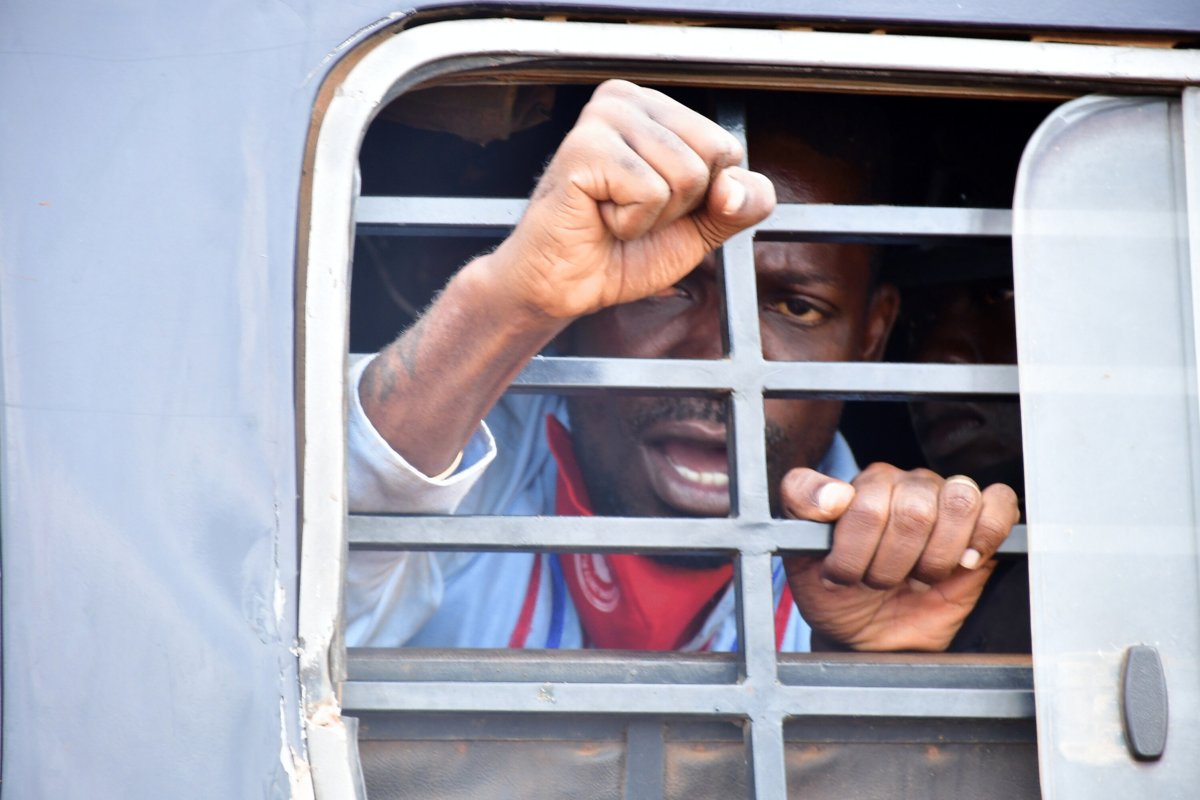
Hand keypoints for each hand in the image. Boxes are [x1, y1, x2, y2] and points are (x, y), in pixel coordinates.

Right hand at [476, 79, 775, 321]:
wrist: (566, 286)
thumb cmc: (622, 250)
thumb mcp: (702, 227)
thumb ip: (741, 204)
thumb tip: (736, 188)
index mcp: (656, 107)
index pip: (727, 148)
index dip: (702, 197)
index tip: (656, 205)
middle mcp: (627, 100)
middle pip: (712, 156)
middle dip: (680, 205)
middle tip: (631, 212)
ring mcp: (603, 118)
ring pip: (685, 175)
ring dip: (653, 217)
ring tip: (613, 215)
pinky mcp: (584, 147)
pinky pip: (650, 192)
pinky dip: (631, 223)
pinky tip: (599, 217)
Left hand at [780, 463, 1019, 650]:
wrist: (868, 634)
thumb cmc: (835, 592)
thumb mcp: (799, 553)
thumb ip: (801, 502)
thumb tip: (835, 494)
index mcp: (861, 484)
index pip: (866, 504)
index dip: (855, 551)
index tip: (840, 575)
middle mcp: (904, 484)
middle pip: (914, 511)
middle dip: (893, 564)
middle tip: (878, 583)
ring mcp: (942, 500)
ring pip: (958, 504)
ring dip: (935, 559)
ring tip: (916, 578)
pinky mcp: (981, 523)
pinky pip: (999, 503)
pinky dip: (985, 535)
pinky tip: (964, 562)